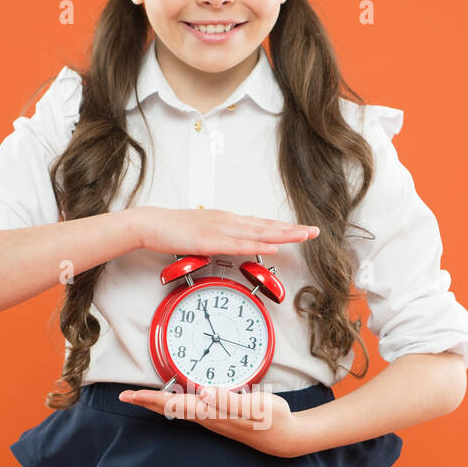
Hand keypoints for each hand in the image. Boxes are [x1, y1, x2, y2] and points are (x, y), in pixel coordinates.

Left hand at [117, 384, 307, 456]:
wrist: (284, 437)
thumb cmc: (271, 420)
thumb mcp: (255, 408)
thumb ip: (229, 400)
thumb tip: (203, 394)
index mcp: (211, 414)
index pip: (173, 405)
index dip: (150, 399)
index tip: (130, 395)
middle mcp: (208, 418)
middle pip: (170, 409)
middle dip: (147, 402)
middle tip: (125, 396)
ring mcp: (212, 420)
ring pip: (178, 410)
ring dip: (158, 403)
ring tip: (141, 398)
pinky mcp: (219, 418)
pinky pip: (189, 410)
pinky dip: (175, 404)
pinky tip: (172, 401)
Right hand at [132, 205, 318, 256]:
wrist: (152, 224)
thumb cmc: (174, 229)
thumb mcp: (203, 231)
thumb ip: (221, 236)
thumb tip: (233, 241)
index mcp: (228, 220)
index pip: (262, 223)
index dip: (284, 227)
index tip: (302, 229)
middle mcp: (229, 221)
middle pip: (266, 226)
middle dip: (292, 229)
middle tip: (314, 231)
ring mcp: (221, 230)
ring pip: (258, 233)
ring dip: (282, 235)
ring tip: (302, 236)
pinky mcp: (211, 241)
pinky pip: (239, 244)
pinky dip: (258, 245)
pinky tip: (273, 246)